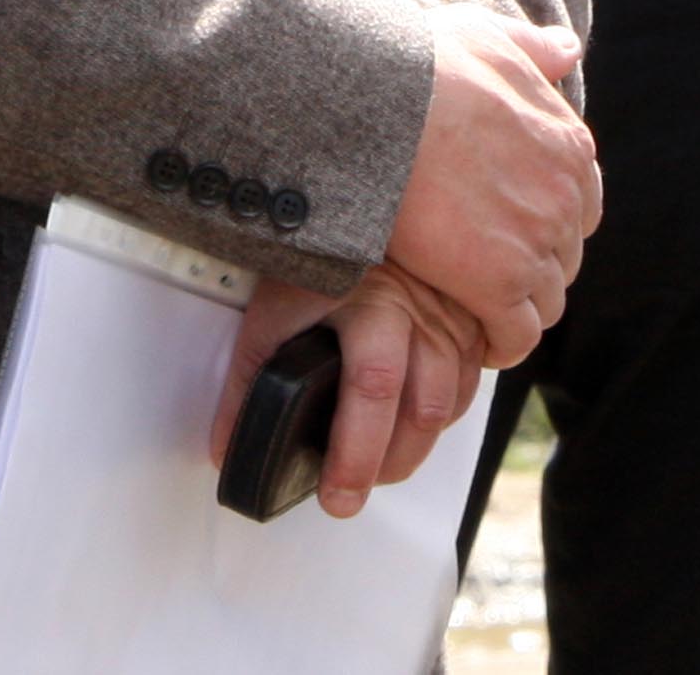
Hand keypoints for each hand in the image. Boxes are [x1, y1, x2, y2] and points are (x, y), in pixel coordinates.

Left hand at [205, 262, 488, 521]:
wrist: (378, 204)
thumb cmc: (322, 254)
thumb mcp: (275, 306)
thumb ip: (247, 377)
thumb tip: (228, 445)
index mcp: (371, 306)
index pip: (372, 389)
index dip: (355, 453)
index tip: (336, 493)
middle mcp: (419, 313)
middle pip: (419, 410)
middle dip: (385, 467)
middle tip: (350, 494)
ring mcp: (451, 316)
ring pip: (447, 404)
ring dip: (414, 447)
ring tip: (376, 466)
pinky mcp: (471, 319)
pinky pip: (468, 384)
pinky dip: (442, 415)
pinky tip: (413, 423)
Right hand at [379, 4, 596, 363]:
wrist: (380, 106)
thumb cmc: (419, 67)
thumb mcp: (486, 37)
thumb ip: (530, 49)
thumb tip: (566, 50)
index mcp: (568, 145)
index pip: (581, 205)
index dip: (545, 222)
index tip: (511, 230)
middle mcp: (563, 198)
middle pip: (565, 256)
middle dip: (533, 267)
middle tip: (489, 272)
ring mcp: (534, 243)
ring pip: (546, 301)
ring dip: (518, 309)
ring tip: (480, 311)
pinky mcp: (497, 284)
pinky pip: (517, 336)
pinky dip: (502, 344)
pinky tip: (477, 340)